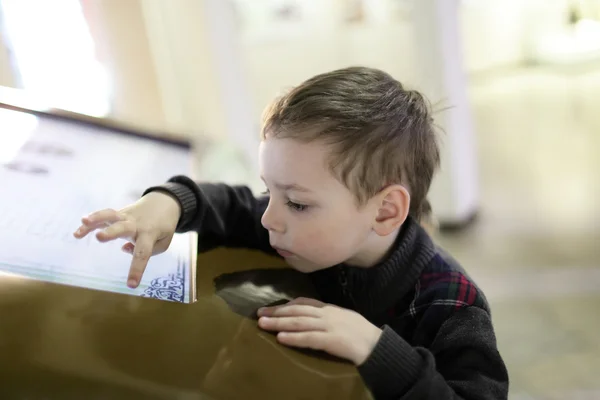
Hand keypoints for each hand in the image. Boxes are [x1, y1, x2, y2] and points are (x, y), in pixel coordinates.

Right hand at [73, 191, 181, 287]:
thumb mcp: (164, 241)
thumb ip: (150, 250)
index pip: (143, 253)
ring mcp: (126, 217)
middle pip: (123, 227)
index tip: (131, 285)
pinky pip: (103, 217)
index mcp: (149, 234)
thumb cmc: (163, 227)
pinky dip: (90, 223)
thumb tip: (125, 249)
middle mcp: (136, 224)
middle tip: (99, 237)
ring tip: (83, 222)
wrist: (164, 203)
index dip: (137, 269)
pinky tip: (77, 232)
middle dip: (111, 232)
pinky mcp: (118, 213)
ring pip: (110, 215)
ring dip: (96, 218)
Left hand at [257, 297, 381, 365]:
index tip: (273, 308)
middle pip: (297, 310)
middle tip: (259, 314)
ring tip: (263, 324)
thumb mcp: (344, 318)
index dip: (287, 305)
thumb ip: (328, 316)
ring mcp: (328, 326)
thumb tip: (312, 317)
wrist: (377, 344)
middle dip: (277, 312)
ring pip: (299, 322)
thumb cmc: (361, 333)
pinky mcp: (331, 340)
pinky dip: (293, 337)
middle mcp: (327, 314)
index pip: (305, 302)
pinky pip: (308, 338)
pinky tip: (281, 337)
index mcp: (330, 309)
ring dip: (279, 323)